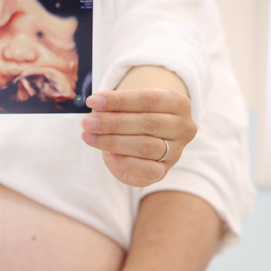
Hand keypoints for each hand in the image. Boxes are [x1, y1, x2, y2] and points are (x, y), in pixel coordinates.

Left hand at [82, 88, 197, 187]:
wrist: (144, 141)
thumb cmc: (134, 118)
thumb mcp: (128, 108)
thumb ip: (116, 107)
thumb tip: (95, 107)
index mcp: (179, 103)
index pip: (148, 99)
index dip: (119, 101)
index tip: (93, 101)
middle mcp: (183, 127)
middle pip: (147, 123)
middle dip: (112, 122)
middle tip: (87, 122)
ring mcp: (176, 151)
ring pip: (145, 145)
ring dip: (112, 141)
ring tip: (89, 137)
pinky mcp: (163, 171)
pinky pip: (147, 169)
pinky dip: (126, 161)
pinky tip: (110, 154)